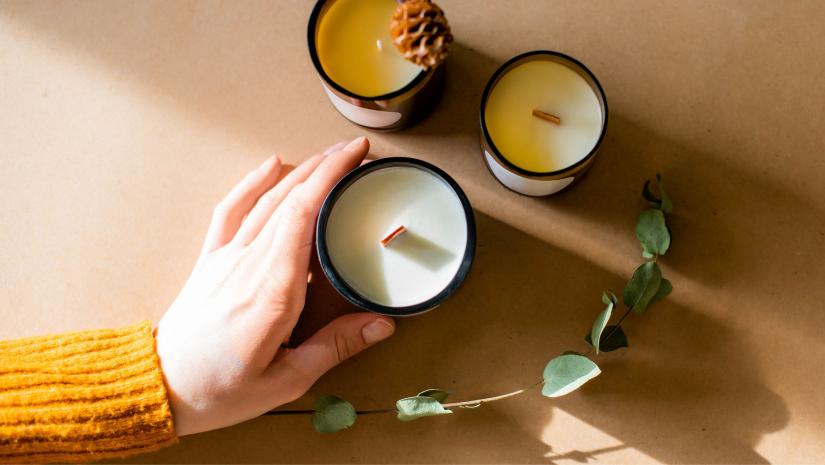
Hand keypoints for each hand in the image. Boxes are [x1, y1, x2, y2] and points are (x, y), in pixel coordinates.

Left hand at [154, 137, 394, 435]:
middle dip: (326, 168)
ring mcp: (226, 259)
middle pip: (289, 200)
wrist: (161, 389)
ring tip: (328, 154)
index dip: (331, 180)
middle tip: (358, 152)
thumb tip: (382, 323)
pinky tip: (271, 164)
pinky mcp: (211, 260)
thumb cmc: (220, 391)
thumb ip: (335, 347)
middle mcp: (247, 265)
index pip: (303, 217)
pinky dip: (250, 183)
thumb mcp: (286, 381)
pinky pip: (230, 211)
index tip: (358, 160)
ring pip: (265, 201)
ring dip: (299, 171)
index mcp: (272, 292)